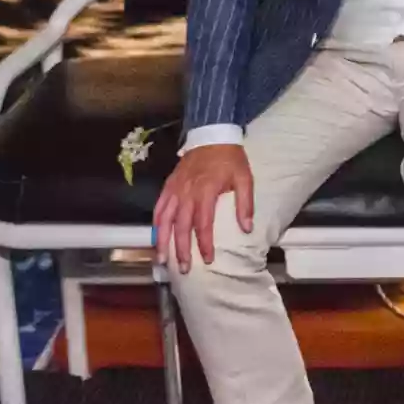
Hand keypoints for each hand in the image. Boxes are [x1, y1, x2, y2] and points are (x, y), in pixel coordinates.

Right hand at [152, 144, 253, 273]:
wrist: (212, 135)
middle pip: (181, 226)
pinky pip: (159, 206)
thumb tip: (247, 228)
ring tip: (162, 259)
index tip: (207, 259)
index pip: (203, 224)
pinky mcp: (169, 185)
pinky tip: (155, 237)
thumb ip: (245, 204)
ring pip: (165, 219)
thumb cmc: (230, 159)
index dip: (205, 243)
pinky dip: (156, 223)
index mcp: (206, 191)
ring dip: (163, 240)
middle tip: (183, 269)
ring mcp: (175, 189)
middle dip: (181, 249)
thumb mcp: (245, 178)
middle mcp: (187, 192)